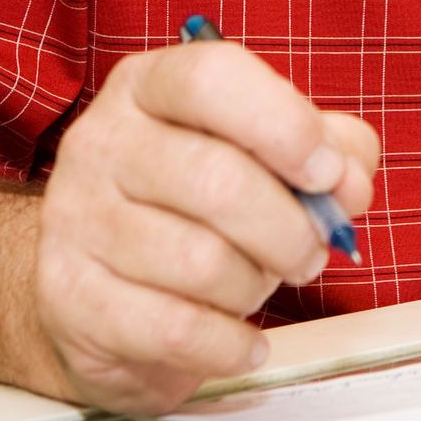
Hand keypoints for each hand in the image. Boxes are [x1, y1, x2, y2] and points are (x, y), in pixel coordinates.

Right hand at [34, 38, 379, 413]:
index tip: (326, 172)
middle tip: (309, 252)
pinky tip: (240, 339)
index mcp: (149, 87)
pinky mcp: (70, 299)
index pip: (213, 78)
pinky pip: (175, 328)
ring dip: (254, 285)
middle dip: (289, 229)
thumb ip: (327, 150)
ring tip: (257, 285)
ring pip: (199, 261)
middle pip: (217, 180)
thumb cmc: (190, 207)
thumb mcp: (265, 155)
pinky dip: (229, 343)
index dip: (285, 126)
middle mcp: (102, 142)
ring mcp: (75, 220)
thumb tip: (350, 179)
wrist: (95, 286)